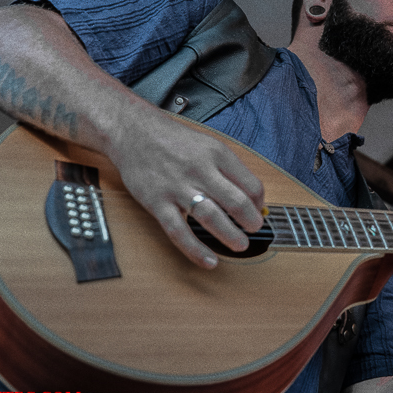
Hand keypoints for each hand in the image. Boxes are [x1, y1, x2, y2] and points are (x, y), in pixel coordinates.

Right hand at [109, 111, 264, 268]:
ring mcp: (177, 187)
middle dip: (251, 222)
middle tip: (254, 230)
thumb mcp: (208, 145)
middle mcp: (200, 170)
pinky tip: (209, 261)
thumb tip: (251, 198)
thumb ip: (228, 169)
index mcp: (217, 154)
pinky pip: (179, 232)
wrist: (133, 132)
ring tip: (240, 245)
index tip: (257, 211)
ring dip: (230, 236)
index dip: (259, 204)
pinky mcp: (157, 202)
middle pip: (236, 202)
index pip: (251, 185)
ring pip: (211, 218)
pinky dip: (196, 250)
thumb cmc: (173, 140)